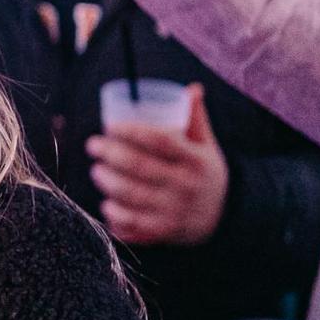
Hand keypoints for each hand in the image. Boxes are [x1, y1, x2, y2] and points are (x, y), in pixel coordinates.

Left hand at [87, 84, 227, 244]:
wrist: (227, 216)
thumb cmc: (206, 173)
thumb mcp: (206, 146)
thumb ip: (196, 118)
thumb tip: (192, 88)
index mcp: (196, 160)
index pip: (160, 141)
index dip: (131, 131)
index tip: (109, 125)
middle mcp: (186, 186)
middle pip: (140, 167)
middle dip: (110, 154)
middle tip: (93, 145)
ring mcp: (175, 211)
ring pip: (132, 195)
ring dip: (108, 182)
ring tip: (97, 170)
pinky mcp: (165, 232)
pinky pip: (134, 224)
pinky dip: (116, 215)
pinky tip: (106, 204)